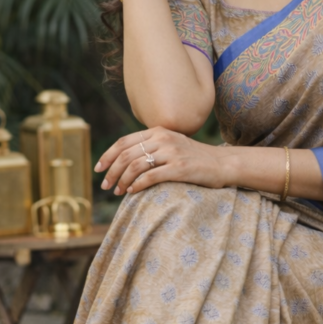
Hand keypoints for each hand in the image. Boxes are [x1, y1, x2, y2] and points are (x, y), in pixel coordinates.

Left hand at [95, 128, 230, 196]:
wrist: (223, 164)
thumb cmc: (195, 158)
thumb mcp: (172, 145)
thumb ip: (152, 146)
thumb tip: (126, 160)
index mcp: (158, 131)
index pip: (124, 141)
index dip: (107, 155)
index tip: (99, 169)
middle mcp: (163, 138)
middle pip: (126, 154)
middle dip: (111, 171)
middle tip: (105, 186)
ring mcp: (172, 153)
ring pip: (135, 166)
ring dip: (122, 181)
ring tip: (118, 192)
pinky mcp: (180, 168)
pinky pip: (150, 177)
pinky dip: (137, 185)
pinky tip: (132, 192)